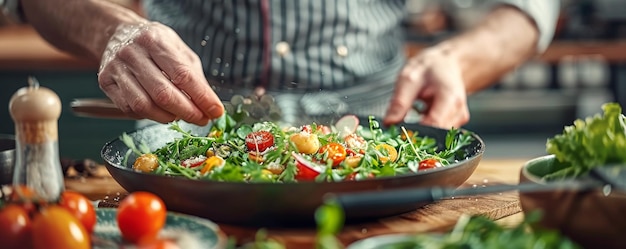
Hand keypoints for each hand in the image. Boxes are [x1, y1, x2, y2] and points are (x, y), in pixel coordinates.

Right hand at [97, 22, 223, 125]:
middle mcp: (132, 53)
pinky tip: (160, 111)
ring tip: (180, 115)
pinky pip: (130, 109)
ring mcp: (116, 68)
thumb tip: (210, 105)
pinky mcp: (106, 83)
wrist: (117, 33)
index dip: (202, 97)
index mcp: (154, 40)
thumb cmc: (154, 44)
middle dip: (187, 112)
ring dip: (168, 117)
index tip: (215, 111)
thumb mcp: (179, 50)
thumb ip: (194, 77)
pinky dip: (150, 116)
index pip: (182, 75)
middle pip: (163, 94)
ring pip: (144, 106)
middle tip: (201, 119)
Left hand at [383, 46, 468, 128]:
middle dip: (416, 136)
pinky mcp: (454, 123)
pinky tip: (416, 124)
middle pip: (436, 135)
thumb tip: (389, 123)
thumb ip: (399, 102)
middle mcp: (458, 112)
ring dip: (420, 135)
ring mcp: (458, 119)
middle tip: (397, 132)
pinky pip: (438, 133)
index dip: (416, 133)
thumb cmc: (429, 68)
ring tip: (406, 124)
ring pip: (437, 137)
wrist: (448, 64)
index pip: (434, 125)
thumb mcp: (409, 79)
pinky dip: (425, 131)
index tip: (398, 135)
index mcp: (450, 98)